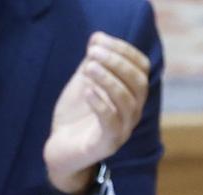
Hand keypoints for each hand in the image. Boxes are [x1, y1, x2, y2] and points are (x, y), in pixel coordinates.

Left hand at [44, 32, 150, 194]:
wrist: (60, 148)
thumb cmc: (75, 115)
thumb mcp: (84, 83)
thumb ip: (93, 63)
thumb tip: (98, 38)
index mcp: (131, 95)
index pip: (141, 68)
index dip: (124, 51)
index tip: (99, 40)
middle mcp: (132, 113)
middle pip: (139, 84)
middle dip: (117, 63)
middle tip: (93, 52)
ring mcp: (122, 130)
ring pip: (128, 103)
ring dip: (109, 81)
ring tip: (88, 68)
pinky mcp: (107, 145)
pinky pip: (112, 124)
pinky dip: (101, 105)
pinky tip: (87, 92)